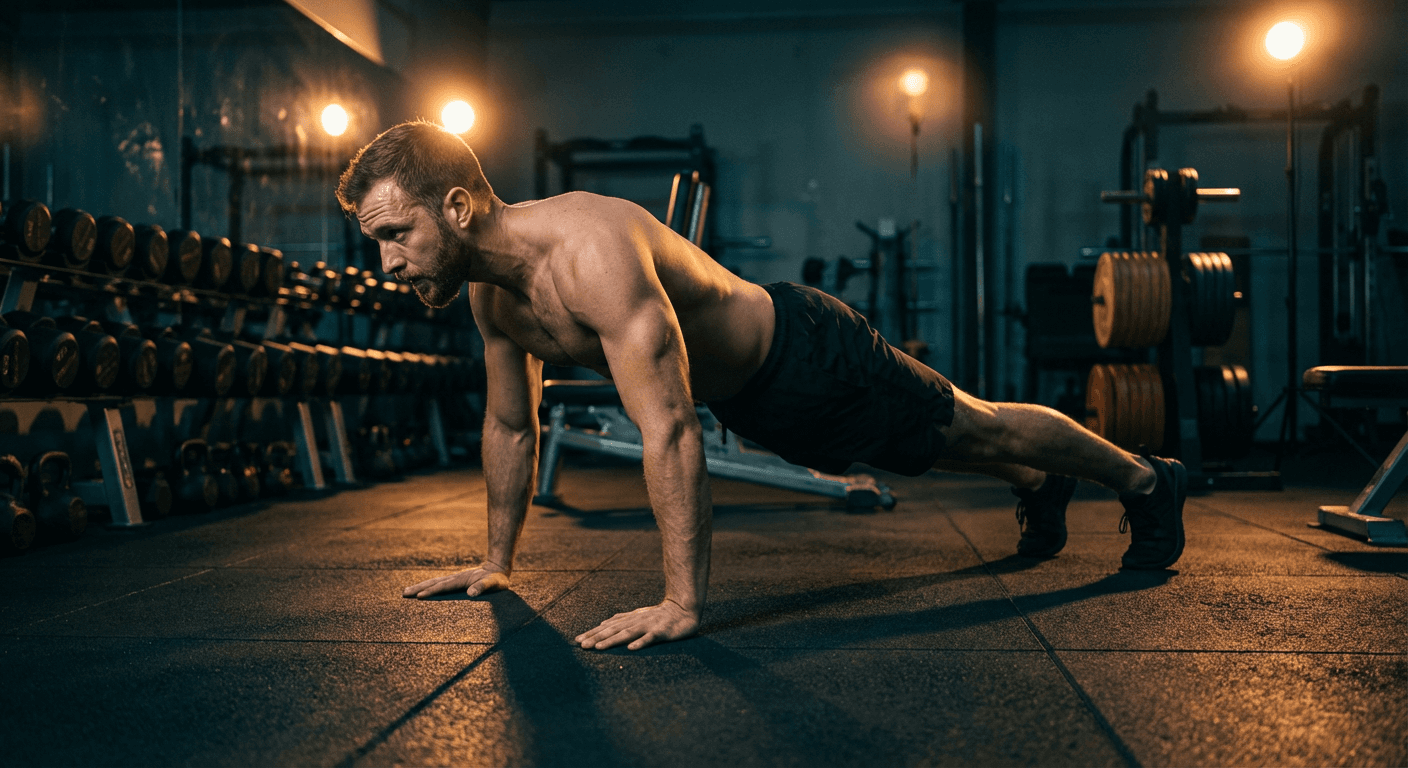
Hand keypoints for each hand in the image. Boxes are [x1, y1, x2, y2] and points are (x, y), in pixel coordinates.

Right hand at [402, 562, 509, 598]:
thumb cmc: (497, 579)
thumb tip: (471, 593)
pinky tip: (420, 591)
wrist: (497, 569)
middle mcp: (454, 578)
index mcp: (461, 580)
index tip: (419, 596)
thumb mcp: (494, 583)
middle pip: (433, 583)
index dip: (431, 591)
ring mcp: (453, 579)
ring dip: (419, 587)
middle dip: (418, 588)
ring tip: (405, 592)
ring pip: (433, 582)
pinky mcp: (454, 582)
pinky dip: (427, 587)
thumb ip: (484, 587)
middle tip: (404, 593)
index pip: (443, 586)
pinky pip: (437, 585)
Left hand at [574, 600, 699, 650]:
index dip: (593, 633)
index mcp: (629, 620)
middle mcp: (636, 622)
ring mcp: (648, 626)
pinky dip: (641, 642)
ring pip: (627, 633)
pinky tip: (631, 649)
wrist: (683, 609)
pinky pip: (650, 638)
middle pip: (613, 630)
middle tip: (582, 645)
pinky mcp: (662, 631)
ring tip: (599, 647)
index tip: (577, 641)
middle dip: (597, 638)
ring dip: (612, 640)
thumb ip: (621, 620)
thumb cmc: (659, 615)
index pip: (608, 627)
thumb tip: (603, 623)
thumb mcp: (637, 616)